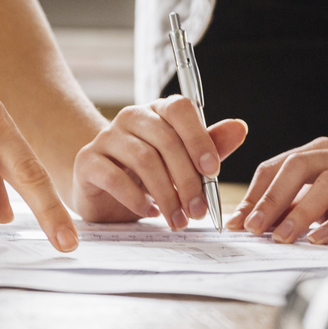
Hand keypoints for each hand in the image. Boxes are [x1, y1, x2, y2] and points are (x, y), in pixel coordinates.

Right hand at [70, 96, 246, 224]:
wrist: (102, 191)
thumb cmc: (147, 175)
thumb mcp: (183, 162)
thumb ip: (210, 146)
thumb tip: (240, 128)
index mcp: (157, 111)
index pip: (180, 109)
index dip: (199, 137)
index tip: (212, 170)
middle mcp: (131, 118)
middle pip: (165, 141)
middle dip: (187, 180)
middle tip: (199, 210)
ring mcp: (106, 138)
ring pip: (144, 160)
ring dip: (167, 195)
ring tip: (178, 219)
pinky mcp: (87, 161)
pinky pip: (115, 178)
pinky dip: (137, 200)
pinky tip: (150, 212)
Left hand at [228, 137, 327, 243]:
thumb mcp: (325, 198)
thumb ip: (293, 205)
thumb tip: (252, 223)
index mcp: (321, 153)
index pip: (278, 166)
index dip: (255, 194)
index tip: (238, 222)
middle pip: (299, 167)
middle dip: (271, 198)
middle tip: (254, 228)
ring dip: (300, 211)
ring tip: (282, 237)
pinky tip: (319, 240)